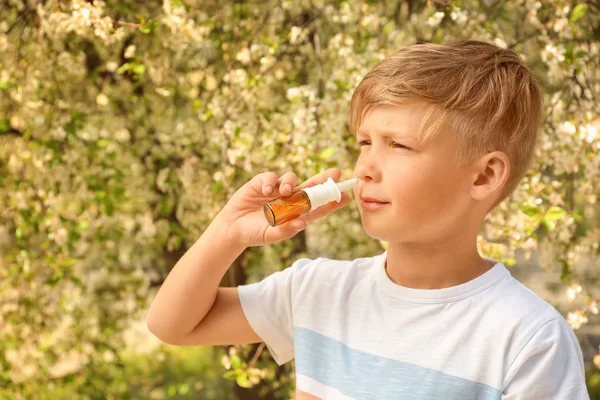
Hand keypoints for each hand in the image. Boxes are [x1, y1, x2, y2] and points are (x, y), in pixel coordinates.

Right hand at [217, 168, 350, 247]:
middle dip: (323, 179)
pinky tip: (266, 191)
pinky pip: (271, 177)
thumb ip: (285, 231)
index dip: (332, 202)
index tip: (345, 197)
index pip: (318, 207)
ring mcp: (276, 190)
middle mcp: (289, 200)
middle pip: (310, 187)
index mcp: (296, 213)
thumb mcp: (270, 236)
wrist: (233, 228)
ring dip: (290, 182)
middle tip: (336, 173)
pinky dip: (271, 182)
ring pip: (291, 179)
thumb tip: (302, 223)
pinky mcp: (262, 183)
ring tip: (285, 191)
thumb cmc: (254, 233)